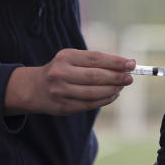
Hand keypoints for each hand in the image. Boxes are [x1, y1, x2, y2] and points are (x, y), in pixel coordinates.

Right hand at [4, 49, 134, 115]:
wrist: (33, 88)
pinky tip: (113, 95)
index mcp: (65, 57)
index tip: (131, 64)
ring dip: (112, 90)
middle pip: (95, 77)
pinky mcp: (63, 107)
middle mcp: (61, 74)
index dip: (115, 62)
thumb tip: (124, 66)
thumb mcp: (72, 59)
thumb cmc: (61, 70)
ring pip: (94, 93)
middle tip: (130, 78)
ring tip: (122, 86)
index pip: (95, 59)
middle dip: (116, 77)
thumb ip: (94, 62)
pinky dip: (105, 100)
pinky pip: (89, 104)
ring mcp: (61, 92)